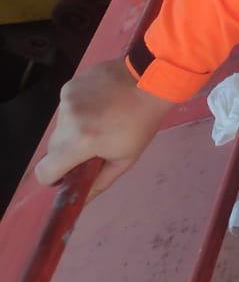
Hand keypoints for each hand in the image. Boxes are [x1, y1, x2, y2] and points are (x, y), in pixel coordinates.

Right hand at [35, 59, 170, 198]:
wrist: (150, 80)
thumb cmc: (141, 123)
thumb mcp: (124, 159)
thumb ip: (98, 183)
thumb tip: (80, 201)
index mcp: (80, 141)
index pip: (44, 172)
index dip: (54, 178)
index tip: (69, 172)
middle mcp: (67, 120)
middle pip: (53, 148)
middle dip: (68, 152)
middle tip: (92, 145)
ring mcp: (66, 100)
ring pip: (59, 127)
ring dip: (73, 129)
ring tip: (100, 119)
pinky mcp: (69, 85)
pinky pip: (65, 107)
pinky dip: (77, 110)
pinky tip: (98, 103)